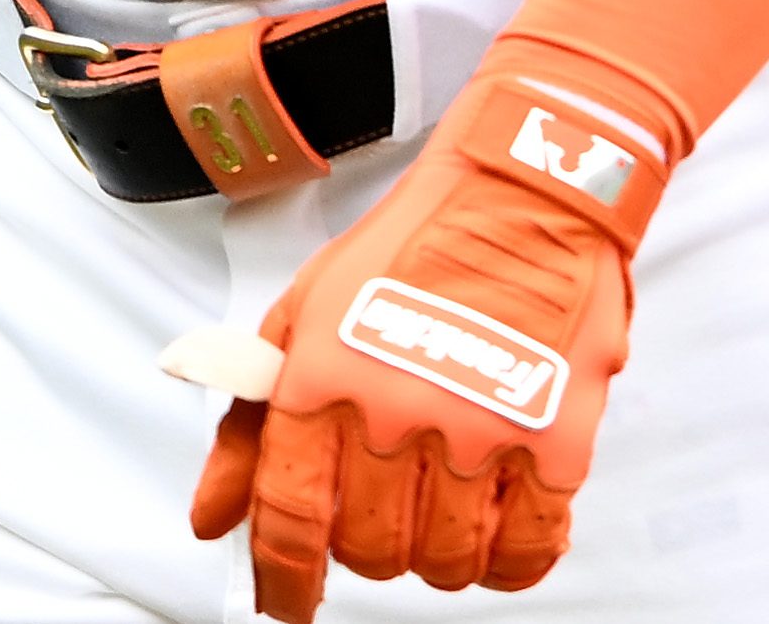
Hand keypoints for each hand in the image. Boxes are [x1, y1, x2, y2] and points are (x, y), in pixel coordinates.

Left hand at [186, 47, 677, 614]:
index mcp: (323, 372)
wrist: (525, 186)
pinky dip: (511, 562)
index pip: (289, 510)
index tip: (285, 604)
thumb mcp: (306, 314)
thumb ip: (251, 422)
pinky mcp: (555, 434)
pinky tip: (500, 536)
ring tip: (442, 513)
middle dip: (365, 552)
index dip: (282, 576)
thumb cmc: (412, 244)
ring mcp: (479, 425)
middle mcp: (396, 405)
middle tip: (379, 518)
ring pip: (443, 559)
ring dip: (436, 558)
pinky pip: (527, 545)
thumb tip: (213, 518)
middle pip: (367, 547)